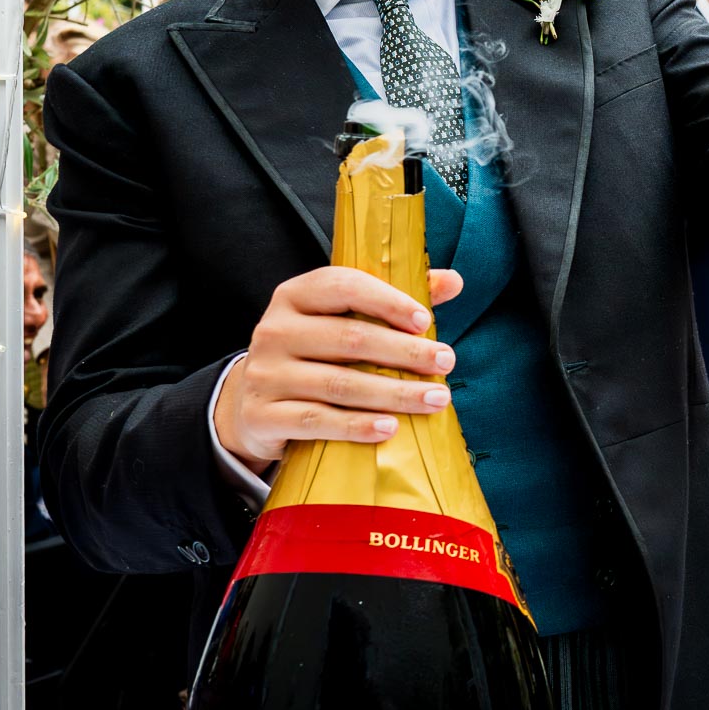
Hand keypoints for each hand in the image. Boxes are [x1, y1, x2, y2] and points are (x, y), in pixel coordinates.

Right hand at [215, 266, 465, 473]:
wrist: (255, 403)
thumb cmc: (315, 353)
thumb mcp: (343, 319)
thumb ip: (394, 298)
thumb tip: (453, 280)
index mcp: (295, 295)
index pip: (344, 286)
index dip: (387, 301)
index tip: (426, 320)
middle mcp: (274, 330)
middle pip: (349, 338)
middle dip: (405, 351)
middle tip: (446, 362)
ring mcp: (265, 374)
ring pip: (339, 383)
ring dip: (394, 393)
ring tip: (436, 399)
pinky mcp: (262, 415)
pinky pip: (317, 421)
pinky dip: (357, 426)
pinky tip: (391, 428)